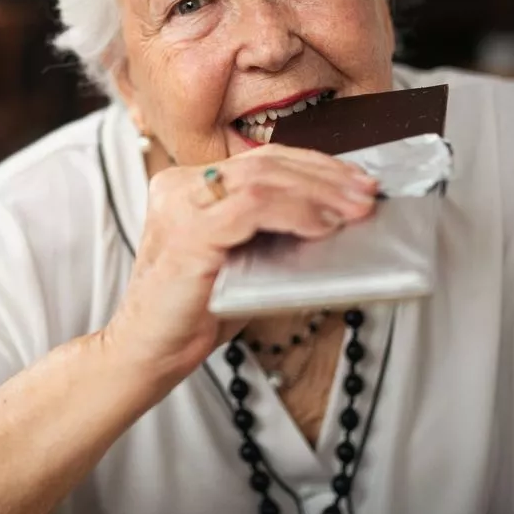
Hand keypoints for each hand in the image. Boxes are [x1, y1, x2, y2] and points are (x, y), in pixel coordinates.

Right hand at [102, 144, 378, 387]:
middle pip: (265, 163)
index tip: (355, 182)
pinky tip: (321, 226)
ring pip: (263, 178)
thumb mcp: (239, 259)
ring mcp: (180, 205)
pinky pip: (252, 207)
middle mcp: (179, 186)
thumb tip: (335, 216)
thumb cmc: (194, 313)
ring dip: (319, 192)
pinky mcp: (188, 233)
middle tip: (366, 193)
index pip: (260, 160)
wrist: (147, 353)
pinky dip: (295, 212)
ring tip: (354, 210)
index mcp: (187, 185)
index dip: (314, 166)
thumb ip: (269, 231)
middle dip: (325, 176)